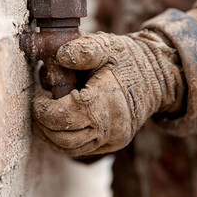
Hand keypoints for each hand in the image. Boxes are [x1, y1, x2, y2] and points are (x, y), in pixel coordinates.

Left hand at [33, 31, 183, 156]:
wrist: (157, 78)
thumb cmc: (127, 60)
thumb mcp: (106, 45)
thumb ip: (83, 50)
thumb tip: (59, 57)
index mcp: (105, 101)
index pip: (63, 116)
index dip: (43, 109)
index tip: (39, 96)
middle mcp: (110, 126)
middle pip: (63, 138)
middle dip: (43, 124)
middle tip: (39, 106)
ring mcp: (113, 139)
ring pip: (70, 149)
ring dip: (50, 136)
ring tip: (45, 117)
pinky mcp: (114, 144)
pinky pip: (82, 150)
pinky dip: (65, 141)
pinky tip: (60, 125)